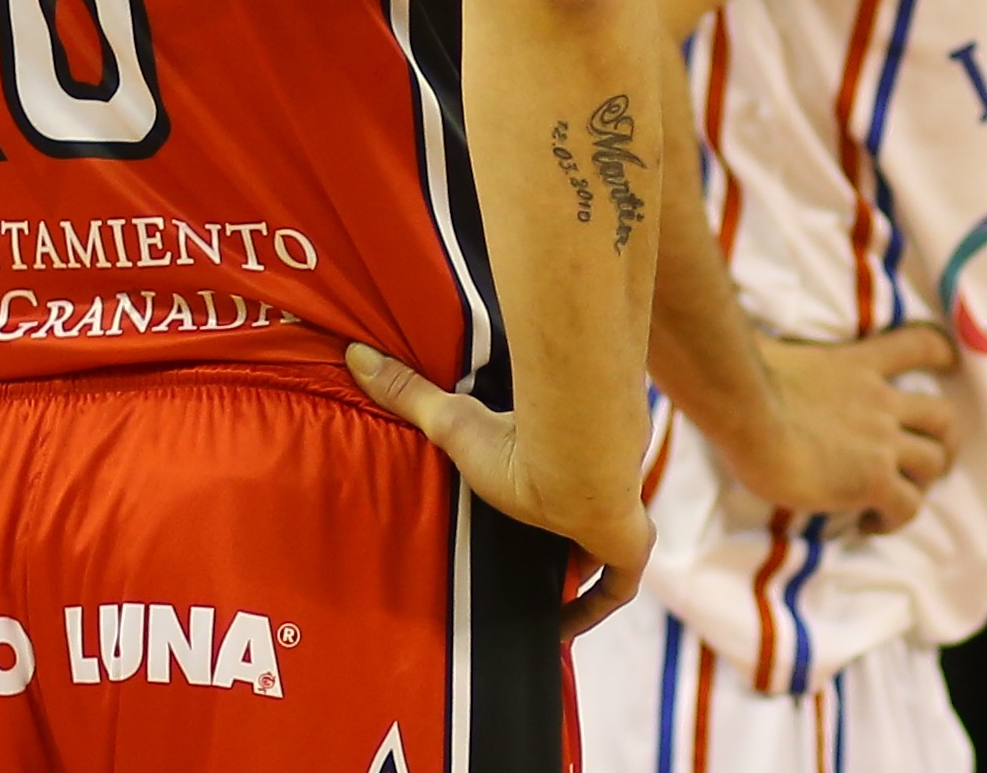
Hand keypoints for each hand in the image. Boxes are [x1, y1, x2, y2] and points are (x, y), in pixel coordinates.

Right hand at [346, 343, 653, 638]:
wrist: (576, 459)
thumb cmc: (517, 442)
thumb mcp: (454, 423)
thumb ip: (410, 394)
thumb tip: (356, 354)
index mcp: (557, 462)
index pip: (553, 481)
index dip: (539, 499)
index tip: (518, 511)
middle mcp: (592, 487)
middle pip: (579, 517)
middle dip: (560, 539)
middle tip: (525, 564)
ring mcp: (618, 518)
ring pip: (603, 552)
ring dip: (579, 573)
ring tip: (540, 602)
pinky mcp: (630, 549)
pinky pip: (618, 590)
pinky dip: (592, 610)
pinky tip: (561, 633)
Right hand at [723, 325, 958, 533]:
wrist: (746, 412)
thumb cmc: (743, 380)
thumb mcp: (772, 352)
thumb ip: (777, 353)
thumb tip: (747, 348)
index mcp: (857, 364)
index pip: (917, 345)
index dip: (941, 354)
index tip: (950, 362)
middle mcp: (879, 400)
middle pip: (942, 416)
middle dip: (945, 440)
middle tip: (930, 459)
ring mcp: (881, 440)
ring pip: (934, 462)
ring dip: (923, 482)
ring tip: (899, 499)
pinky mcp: (873, 479)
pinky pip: (908, 506)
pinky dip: (897, 519)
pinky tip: (870, 525)